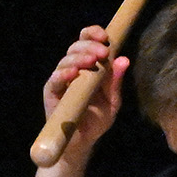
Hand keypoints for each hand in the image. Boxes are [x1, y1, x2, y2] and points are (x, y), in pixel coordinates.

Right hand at [41, 26, 127, 162]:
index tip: (106, 37)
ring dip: (79, 57)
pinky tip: (73, 74)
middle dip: (90, 45)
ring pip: (66, 59)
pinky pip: (55, 79)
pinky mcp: (51, 92)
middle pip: (76, 46)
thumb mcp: (112, 101)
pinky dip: (63, 74)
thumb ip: (116, 82)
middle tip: (102, 53)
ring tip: (91, 61)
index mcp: (89, 65)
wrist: (82, 143)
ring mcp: (61, 79)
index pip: (88, 40)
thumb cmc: (97, 119)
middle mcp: (73, 68)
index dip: (94, 33)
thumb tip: (124, 59)